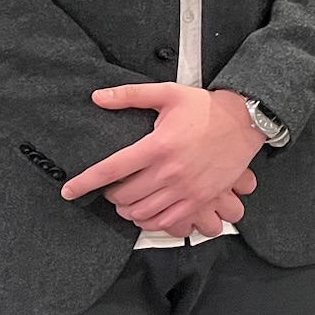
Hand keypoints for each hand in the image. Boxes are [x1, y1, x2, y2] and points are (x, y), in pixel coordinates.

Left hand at [61, 84, 266, 235]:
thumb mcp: (168, 93)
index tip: (69, 190)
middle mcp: (169, 171)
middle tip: (112, 188)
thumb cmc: (205, 107)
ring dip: (128, 210)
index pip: (112, 169)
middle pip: (124, 196)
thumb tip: (98, 97)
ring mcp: (185, 188)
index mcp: (157, 145)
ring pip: (142, 212)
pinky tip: (148, 211)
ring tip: (127, 201)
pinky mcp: (200, 199)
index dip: (86, 182)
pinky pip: (166, 221)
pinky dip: (150, 220)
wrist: (244, 121)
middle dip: (110, 195)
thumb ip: (130, 95)